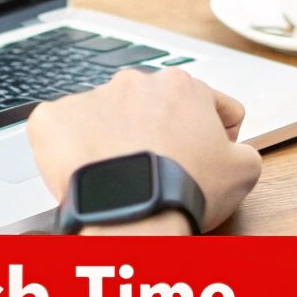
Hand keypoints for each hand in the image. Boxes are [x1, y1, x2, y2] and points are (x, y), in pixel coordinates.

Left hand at [27, 67, 261, 230]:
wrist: (131, 214)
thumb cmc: (182, 192)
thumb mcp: (242, 172)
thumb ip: (245, 149)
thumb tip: (237, 150)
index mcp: (181, 86)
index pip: (205, 102)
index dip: (211, 133)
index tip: (202, 154)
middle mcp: (133, 82)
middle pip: (150, 107)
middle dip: (156, 132)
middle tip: (158, 169)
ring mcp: (89, 97)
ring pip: (104, 117)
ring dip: (113, 139)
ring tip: (119, 176)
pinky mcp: (52, 119)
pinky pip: (61, 131)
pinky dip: (71, 150)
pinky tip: (87, 173)